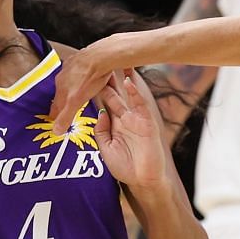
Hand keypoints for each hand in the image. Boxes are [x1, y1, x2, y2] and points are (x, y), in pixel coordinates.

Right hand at [50, 39, 123, 124]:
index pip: (55, 105)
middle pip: (61, 93)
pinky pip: (78, 71)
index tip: (53, 120)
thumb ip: (66, 116)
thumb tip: (56, 130)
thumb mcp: (76, 101)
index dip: (56, 114)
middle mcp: (63, 76)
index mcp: (61, 87)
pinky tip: (85, 78)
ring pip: (68, 82)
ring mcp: (71, 67)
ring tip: (74, 95)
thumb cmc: (90, 77)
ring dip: (70, 89)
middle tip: (64, 109)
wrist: (101, 56)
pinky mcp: (81, 58)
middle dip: (62, 102)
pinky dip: (79, 77)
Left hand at [96, 70, 170, 191]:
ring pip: (129, 94)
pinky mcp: (147, 124)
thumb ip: (101, 132)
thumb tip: (99, 115)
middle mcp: (127, 118)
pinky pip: (140, 106)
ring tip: (120, 60)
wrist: (143, 181)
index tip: (92, 72)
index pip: (107, 101)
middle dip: (112, 76)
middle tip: (106, 57)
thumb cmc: (126, 167)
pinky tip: (129, 81)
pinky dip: (135, 93)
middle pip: (117, 92)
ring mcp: (138, 119)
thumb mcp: (106, 149)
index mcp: (116, 123)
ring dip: (125, 78)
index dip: (99, 86)